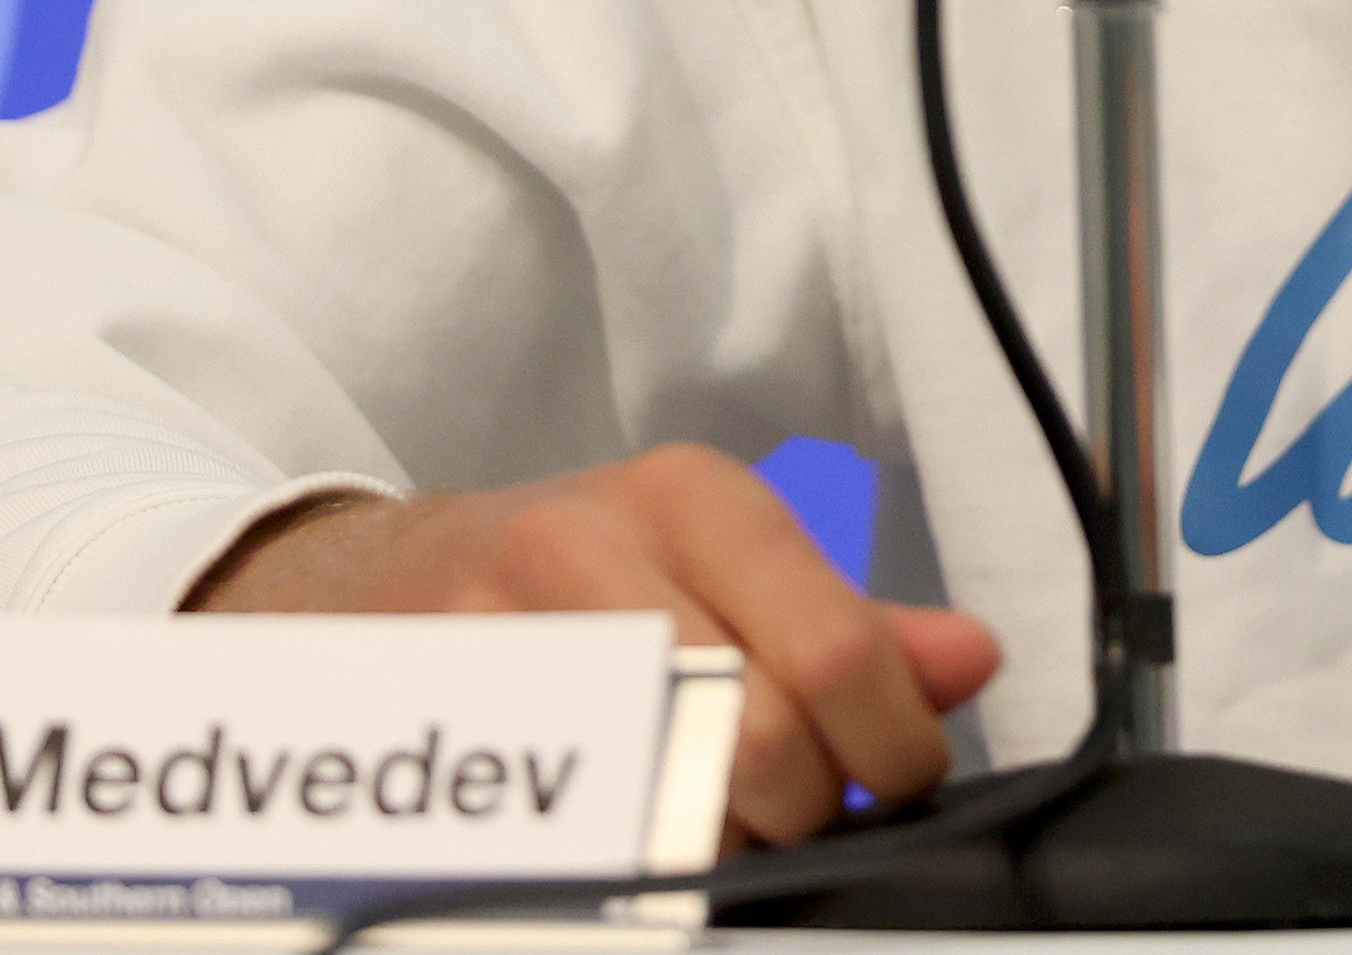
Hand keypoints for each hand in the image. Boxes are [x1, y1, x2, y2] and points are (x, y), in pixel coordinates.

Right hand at [186, 447, 1001, 843]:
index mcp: (695, 496)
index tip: (891, 778)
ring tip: (711, 817)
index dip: (888, 746)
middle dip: (798, 807)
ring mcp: (503, 626)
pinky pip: (571, 828)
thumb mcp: (724, 564)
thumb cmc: (581, 578)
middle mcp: (594, 540)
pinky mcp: (439, 709)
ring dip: (714, 840)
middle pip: (755, 736)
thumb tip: (969, 661)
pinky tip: (635, 832)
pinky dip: (629, 855)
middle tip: (791, 810)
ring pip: (665, 795)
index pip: (834, 645)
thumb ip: (855, 622)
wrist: (382, 580)